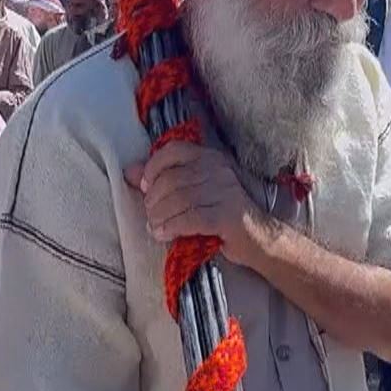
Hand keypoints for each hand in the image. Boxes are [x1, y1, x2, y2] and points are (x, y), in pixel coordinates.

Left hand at [126, 141, 262, 264]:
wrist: (261, 240)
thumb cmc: (223, 216)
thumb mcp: (194, 194)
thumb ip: (163, 181)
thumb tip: (129, 172)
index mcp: (210, 158)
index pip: (174, 151)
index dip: (152, 168)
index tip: (144, 187)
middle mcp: (218, 169)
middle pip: (172, 179)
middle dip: (153, 200)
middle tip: (150, 215)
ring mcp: (225, 191)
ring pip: (180, 199)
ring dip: (160, 216)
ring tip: (155, 227)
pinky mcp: (228, 215)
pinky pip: (191, 218)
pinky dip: (172, 227)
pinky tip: (164, 234)